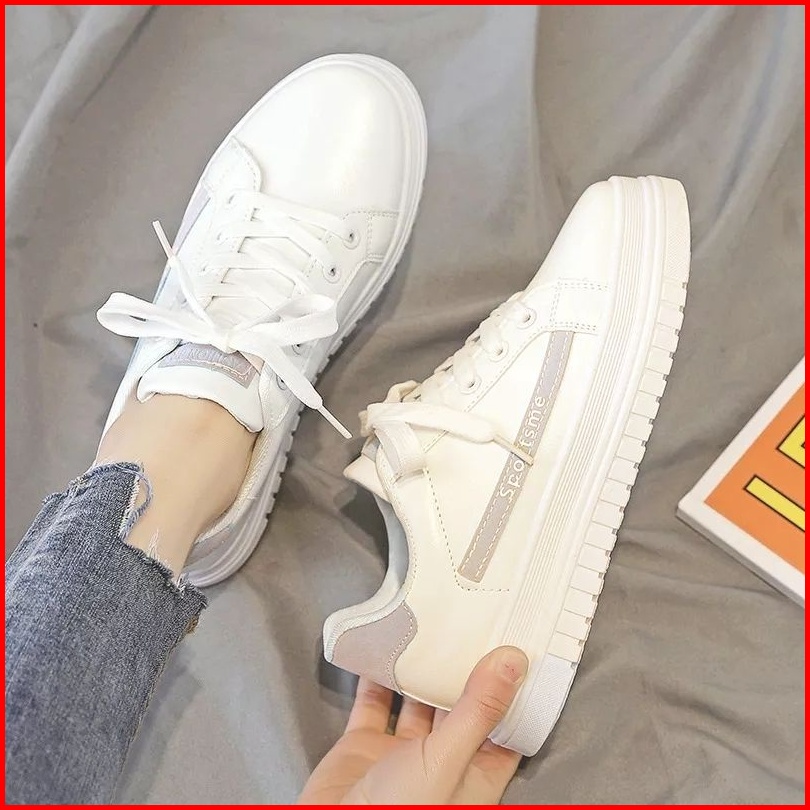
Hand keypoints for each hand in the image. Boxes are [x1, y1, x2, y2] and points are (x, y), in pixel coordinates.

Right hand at [299, 646, 528, 804]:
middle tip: (474, 620)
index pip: (504, 725)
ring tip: (432, 625)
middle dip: (466, 669)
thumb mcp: (448, 759)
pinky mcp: (364, 746)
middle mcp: (442, 762)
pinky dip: (376, 675)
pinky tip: (384, 644)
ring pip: (417, 701)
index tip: (517, 643)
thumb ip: (478, 709)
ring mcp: (401, 754)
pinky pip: (373, 702)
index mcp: (476, 775)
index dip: (512, 687)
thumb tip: (515, 658)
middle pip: (461, 707)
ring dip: (422, 669)